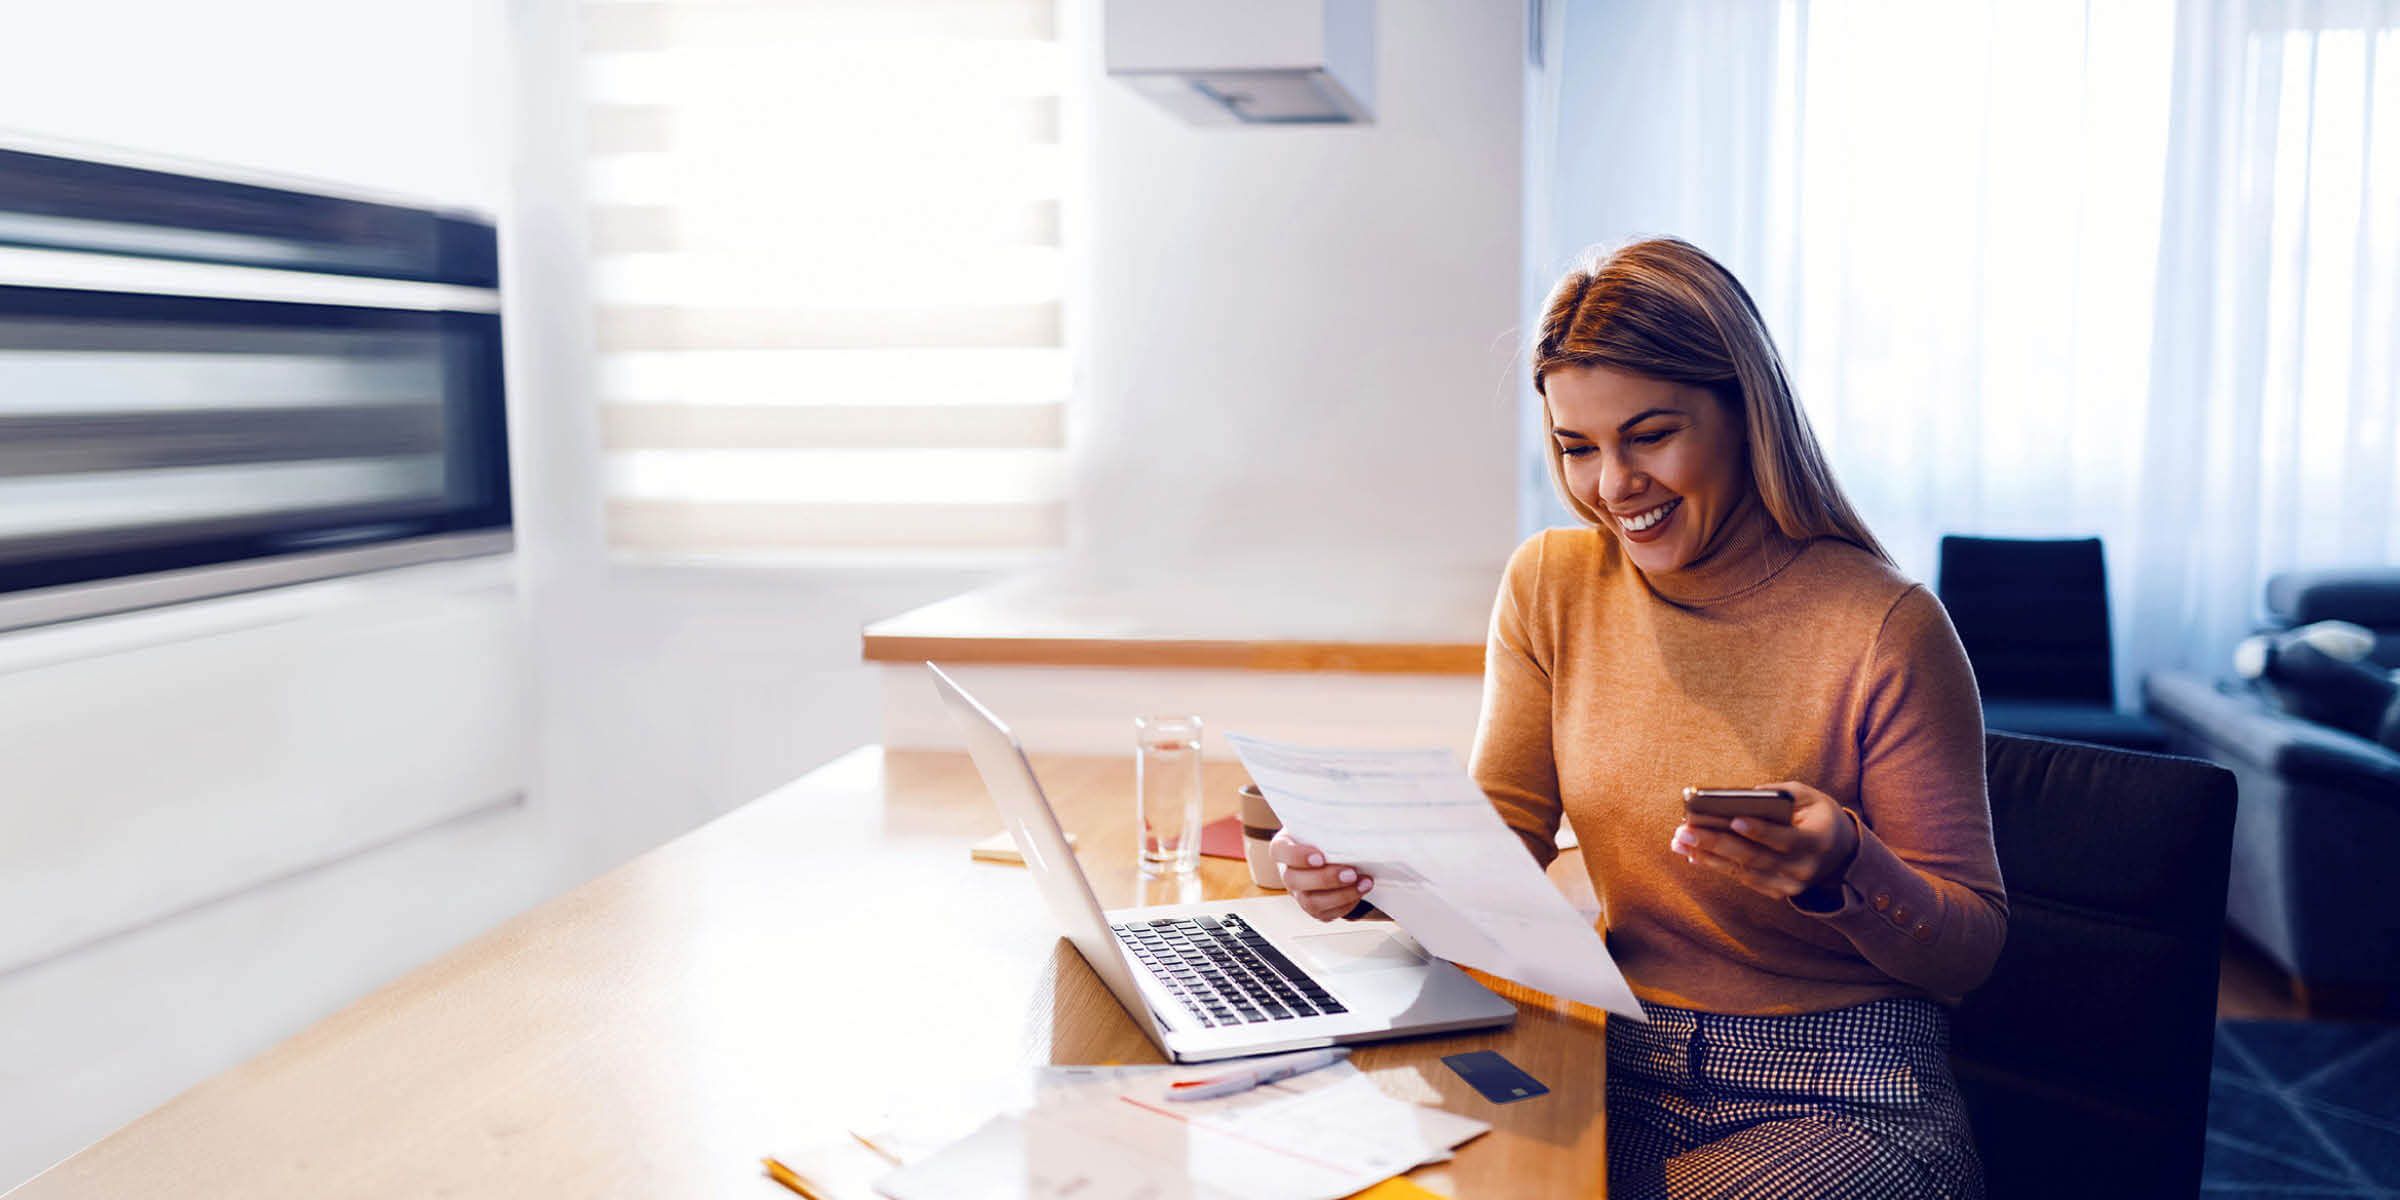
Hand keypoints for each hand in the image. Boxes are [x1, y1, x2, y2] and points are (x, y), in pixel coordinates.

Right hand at [1268, 829, 1374, 921]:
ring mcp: (1300, 893)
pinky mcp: (1315, 909)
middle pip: (1295, 881)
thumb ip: (1331, 820)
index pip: (1280, 851)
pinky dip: (1347, 904)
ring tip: (1364, 882)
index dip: (1297, 856)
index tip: (1320, 856)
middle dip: (1325, 879)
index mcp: (1284, 847)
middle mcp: (1288, 872)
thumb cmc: (1327, 834)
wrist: (1334, 851)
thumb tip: (1354, 813)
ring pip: (1311, 902)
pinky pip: (1327, 913)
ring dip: (1341, 894)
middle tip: (1350, 872)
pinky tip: (1361, 890)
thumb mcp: (1324, 822)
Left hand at [1669, 779, 1858, 900]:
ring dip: (1708, 856)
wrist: (1841, 855)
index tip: (1733, 819)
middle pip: (1755, 857)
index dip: (1760, 830)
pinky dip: (1717, 866)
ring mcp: (1790, 885)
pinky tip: (1693, 854)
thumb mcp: (1810, 797)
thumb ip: (1780, 794)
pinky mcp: (1777, 892)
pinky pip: (1743, 879)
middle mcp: (1803, 868)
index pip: (1785, 837)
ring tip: (1679, 841)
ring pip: (1743, 871)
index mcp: (1817, 841)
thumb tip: (1742, 797)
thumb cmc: (1818, 816)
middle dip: (1717, 843)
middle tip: (1685, 831)